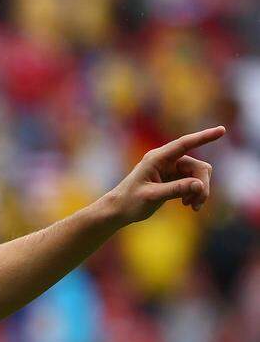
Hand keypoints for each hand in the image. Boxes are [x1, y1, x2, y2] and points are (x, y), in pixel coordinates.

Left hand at [107, 125, 224, 224]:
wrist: (118, 210)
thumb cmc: (130, 202)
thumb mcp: (152, 197)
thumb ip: (175, 190)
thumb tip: (199, 185)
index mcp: (157, 158)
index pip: (184, 144)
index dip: (204, 137)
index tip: (222, 130)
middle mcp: (166, 160)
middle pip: (198, 167)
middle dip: (202, 184)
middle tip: (197, 203)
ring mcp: (171, 169)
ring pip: (199, 175)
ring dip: (200, 191)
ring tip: (193, 206)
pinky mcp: (174, 179)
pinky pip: (194, 182)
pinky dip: (195, 193)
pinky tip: (189, 205)